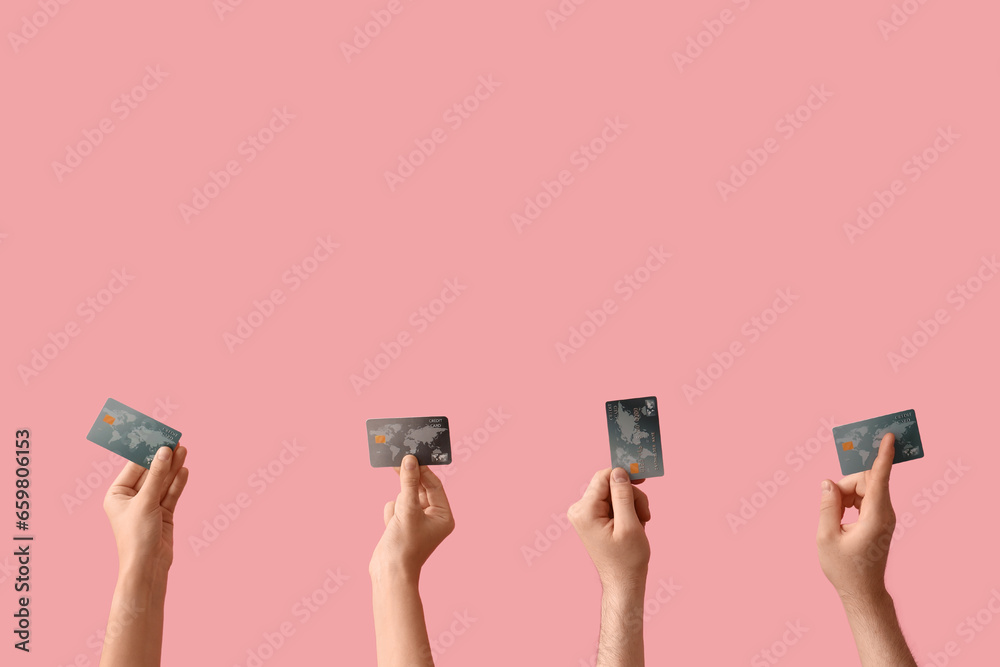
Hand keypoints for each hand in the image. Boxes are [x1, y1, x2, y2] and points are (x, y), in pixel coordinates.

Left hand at [103, 446, 189, 576]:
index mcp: (117, 494)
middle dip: (163, 458)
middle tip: (175, 440)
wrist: (148, 566)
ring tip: (184, 449)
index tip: (159, 437)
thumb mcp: (146, 502)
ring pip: (163, 482)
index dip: (147, 452)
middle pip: (151, 473)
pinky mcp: (163, 513)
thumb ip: (157, 475)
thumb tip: (164, 451)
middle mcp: (132, 498)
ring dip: (173, 467)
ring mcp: (148, 506)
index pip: (134, 467)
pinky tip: (184, 469)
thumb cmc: (137, 537)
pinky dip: (178, 482)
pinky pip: (171, 493)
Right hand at [370, 455, 454, 580]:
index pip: (434, 486)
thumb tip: (410, 460)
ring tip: (398, 521)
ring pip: (405, 498)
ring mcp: (417, 522)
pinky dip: (391, 515)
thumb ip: (408, 483)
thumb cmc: (404, 545)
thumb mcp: (407, 509)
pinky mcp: (403, 526)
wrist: (388, 574)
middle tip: (397, 462)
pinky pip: (395, 509)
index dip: (422, 470)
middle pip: (420, 490)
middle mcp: (433, 519)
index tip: (410, 455)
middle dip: (408, 486)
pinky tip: (391, 528)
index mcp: (444, 516)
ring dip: (398, 505)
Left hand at [569, 467, 650, 590]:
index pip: (603, 477)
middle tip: (644, 516)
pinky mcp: (592, 518)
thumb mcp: (630, 524)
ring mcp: (584, 514)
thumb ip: (623, 495)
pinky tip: (633, 525)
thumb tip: (618, 471)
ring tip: (639, 524)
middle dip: (631, 497)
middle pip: (610, 485)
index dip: (624, 475)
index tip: (643, 477)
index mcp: (585, 511)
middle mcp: (579, 510)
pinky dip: (627, 511)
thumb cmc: (627, 559)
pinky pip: (612, 503)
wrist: (623, 582)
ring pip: (614, 494)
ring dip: (632, 505)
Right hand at [817, 433, 896, 602]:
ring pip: (863, 488)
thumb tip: (828, 482)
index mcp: (875, 516)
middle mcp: (885, 513)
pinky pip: (864, 498)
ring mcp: (884, 516)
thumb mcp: (826, 537)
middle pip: (865, 481)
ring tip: (835, 518)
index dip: (883, 455)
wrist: (862, 591)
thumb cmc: (845, 568)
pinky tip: (840, 518)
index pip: (879, 478)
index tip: (890, 436)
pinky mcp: (880, 520)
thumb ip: (827, 505)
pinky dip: (849, 501)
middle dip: (845, 485)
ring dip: (845, 495)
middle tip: (831, 506)